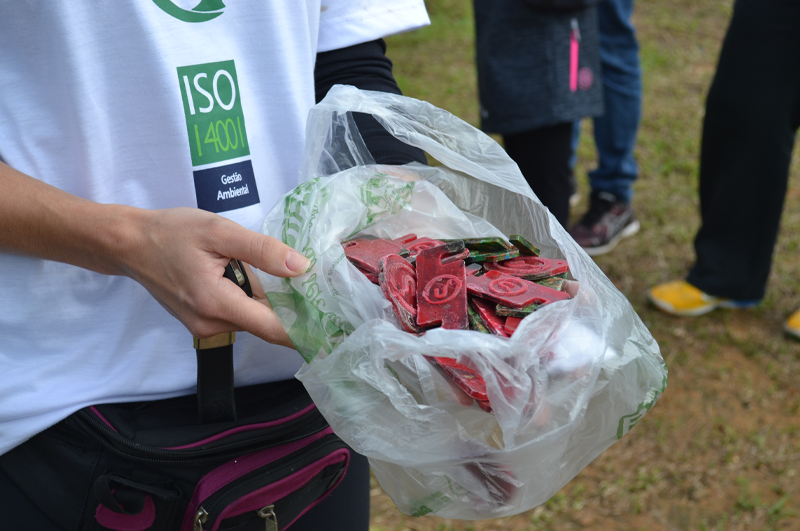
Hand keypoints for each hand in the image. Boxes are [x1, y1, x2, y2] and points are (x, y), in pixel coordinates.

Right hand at [120, 207, 307, 347]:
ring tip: (283, 273)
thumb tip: (301, 267)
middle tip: (316, 284)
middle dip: (290, 306)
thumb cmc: (171, 233)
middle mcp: (211, 324)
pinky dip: (250, 299)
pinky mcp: (202, 321)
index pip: (272, 328)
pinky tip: (252, 276)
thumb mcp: (219, 232)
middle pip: (265, 322)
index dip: (304, 330)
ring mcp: (205, 327)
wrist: (130, 244)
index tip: (332, 329)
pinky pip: (238, 313)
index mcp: (216, 304)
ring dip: (268, 300)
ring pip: (252, 317)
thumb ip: (261, 250)